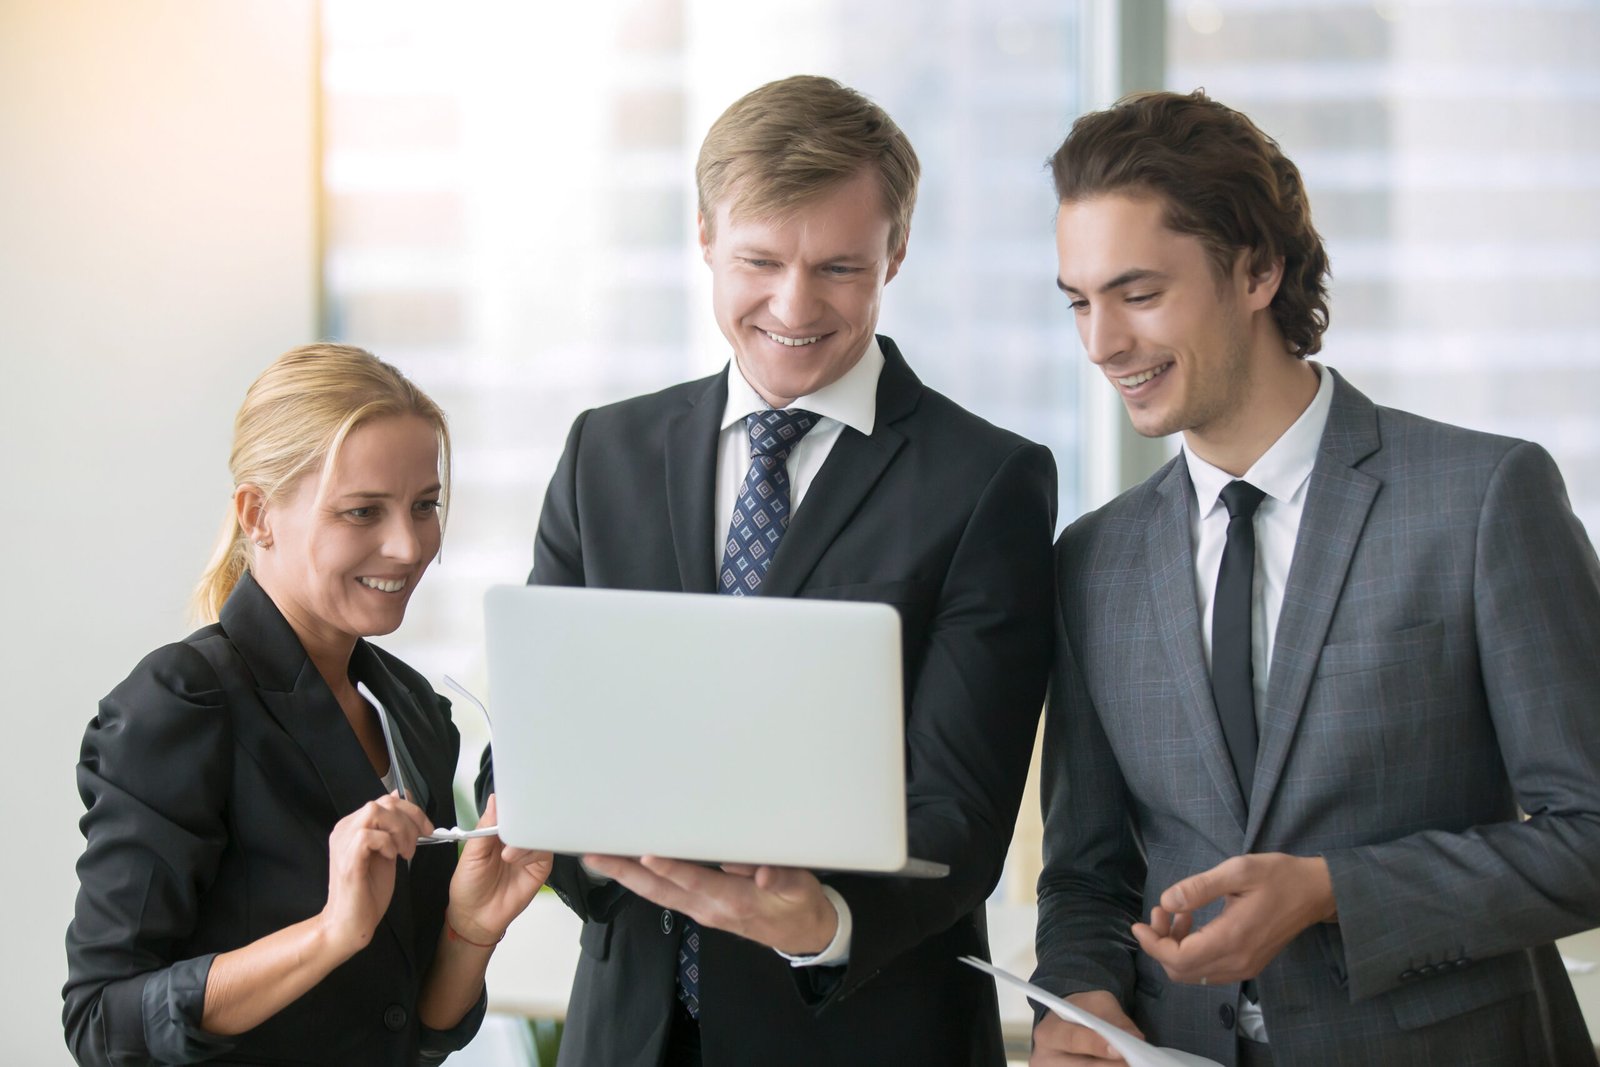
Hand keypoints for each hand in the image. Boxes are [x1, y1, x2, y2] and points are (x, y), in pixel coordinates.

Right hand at [321, 793, 431, 955]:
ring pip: (375, 812)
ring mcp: (343, 843)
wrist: (350, 922)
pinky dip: (387, 844)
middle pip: (382, 803)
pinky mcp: (347, 859)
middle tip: (415, 845)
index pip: (384, 800)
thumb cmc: (368, 891)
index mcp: (353, 826)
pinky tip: (391, 858)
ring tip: (404, 853)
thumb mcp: (388, 852)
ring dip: (399, 831)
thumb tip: (405, 801)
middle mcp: (344, 829)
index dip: (411, 810)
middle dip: (410, 820)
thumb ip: (393, 830)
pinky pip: (368, 835)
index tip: (427, 829)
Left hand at [446, 794, 553, 945]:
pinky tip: (516, 860)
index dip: (513, 803)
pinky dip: (532, 852)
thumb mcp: (471, 853)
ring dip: (525, 839)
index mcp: (499, 830)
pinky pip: (545, 851)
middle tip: (514, 824)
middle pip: (530, 818)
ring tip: (507, 853)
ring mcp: (530, 852)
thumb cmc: (468, 885)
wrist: (476, 918)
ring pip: (540, 833)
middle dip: (524, 818)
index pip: (512, 809)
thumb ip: (485, 827)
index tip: (511, 799)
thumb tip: (495, 799)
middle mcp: (517, 838)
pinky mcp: (540, 867)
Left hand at [581, 854, 836, 955]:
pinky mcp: (701, 909)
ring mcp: (702, 911)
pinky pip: (664, 896)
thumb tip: (762, 874)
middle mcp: (710, 907)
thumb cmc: (800, 904)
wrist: (803, 934)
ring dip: (626, 878)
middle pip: (661, 890)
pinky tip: (627, 871)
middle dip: (626, 873)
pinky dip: (641, 883)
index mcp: (733, 900)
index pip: (694, 881)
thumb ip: (781, 879)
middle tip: (596, 855)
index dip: (670, 867)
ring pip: (657, 894)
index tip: (646, 854)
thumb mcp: (801, 889)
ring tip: (599, 859)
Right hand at [1031, 991, 1142, 1064]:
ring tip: (1132, 1065)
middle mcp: (1046, 1061)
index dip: (1096, 1045)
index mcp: (1048, 1033)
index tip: (1120, 1050)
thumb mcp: (1097, 1004)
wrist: (1069, 1026)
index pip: (1072, 1040)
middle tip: (1135, 1064)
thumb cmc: (1083, 1013)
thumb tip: (1135, 1038)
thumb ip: (1115, 1018)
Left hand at [1132, 853, 1335, 985]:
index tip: (1138, 924)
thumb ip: (1199, 887)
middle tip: (1159, 912)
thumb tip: (1166, 901)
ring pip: (1193, 973)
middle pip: (1181, 971)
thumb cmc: (1279, 876)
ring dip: (1175, 948)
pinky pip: (1208, 968)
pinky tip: (1193, 921)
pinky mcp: (1248, 964)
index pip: (1178, 959)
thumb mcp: (1238, 871)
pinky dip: (1191, 950)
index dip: (1152, 944)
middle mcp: (1237, 961)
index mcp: (1232, 939)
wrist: (1316, 892)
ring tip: (1176, 913)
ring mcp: (1244, 967)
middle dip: (1160, 944)